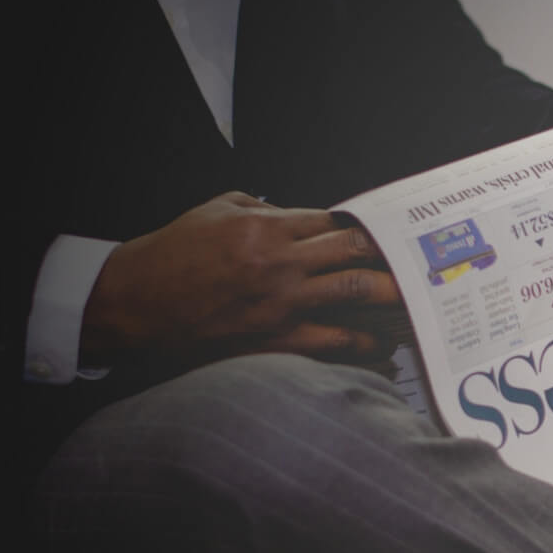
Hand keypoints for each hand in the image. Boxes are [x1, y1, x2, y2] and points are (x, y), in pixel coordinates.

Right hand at [81, 191, 402, 371]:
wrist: (135, 302)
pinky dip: (362, 342)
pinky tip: (382, 343)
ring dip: (390, 292)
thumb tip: (302, 216)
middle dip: (388, 252)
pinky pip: (332, 341)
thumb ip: (265, 209)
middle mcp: (279, 263)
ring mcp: (280, 303)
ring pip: (353, 291)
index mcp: (265, 227)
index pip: (333, 221)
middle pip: (354, 250)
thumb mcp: (216, 211)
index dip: (362, 224)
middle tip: (416, 257)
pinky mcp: (273, 339)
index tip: (382, 230)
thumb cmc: (172, 255)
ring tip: (416, 295)